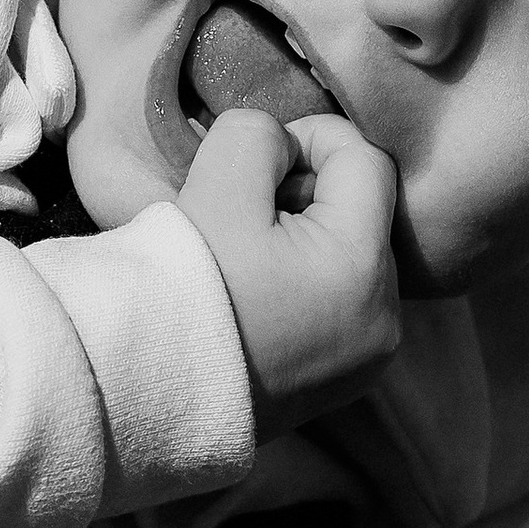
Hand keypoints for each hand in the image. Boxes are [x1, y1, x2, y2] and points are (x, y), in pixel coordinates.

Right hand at [175, 107, 400, 438]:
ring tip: (247, 259)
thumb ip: (260, 135)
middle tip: (244, 214)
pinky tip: (258, 297)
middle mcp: (385, 319)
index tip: (256, 164)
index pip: (367, 161)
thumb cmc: (182, 286)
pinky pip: (344, 306)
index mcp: (363, 268)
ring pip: (355, 259)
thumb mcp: (217, 183)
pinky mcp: (347, 382)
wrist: (142, 391)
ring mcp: (370, 357)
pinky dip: (309, 286)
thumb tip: (287, 148)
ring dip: (309, 240)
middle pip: (365, 213)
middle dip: (310, 196)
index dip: (312, 140)